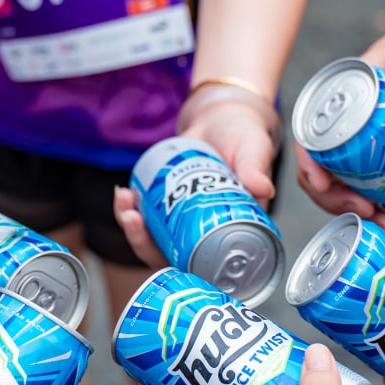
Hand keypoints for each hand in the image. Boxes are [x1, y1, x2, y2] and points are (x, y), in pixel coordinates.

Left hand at [115, 94, 281, 268]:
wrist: (222, 118)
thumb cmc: (245, 137)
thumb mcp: (254, 150)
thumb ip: (256, 167)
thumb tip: (262, 188)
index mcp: (232, 232)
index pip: (207, 265)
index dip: (181, 266)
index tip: (160, 250)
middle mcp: (207, 232)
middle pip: (172, 255)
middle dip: (145, 243)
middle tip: (133, 218)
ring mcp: (185, 220)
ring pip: (156, 238)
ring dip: (132, 226)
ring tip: (124, 200)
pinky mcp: (169, 205)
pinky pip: (147, 216)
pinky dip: (131, 209)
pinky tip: (123, 195)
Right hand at [296, 23, 384, 239]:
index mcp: (333, 106)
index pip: (308, 140)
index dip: (309, 166)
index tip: (323, 185)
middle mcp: (339, 135)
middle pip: (326, 176)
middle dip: (342, 203)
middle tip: (373, 214)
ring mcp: (358, 154)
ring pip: (349, 192)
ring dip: (366, 216)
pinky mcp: (378, 167)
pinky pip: (372, 194)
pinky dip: (384, 213)